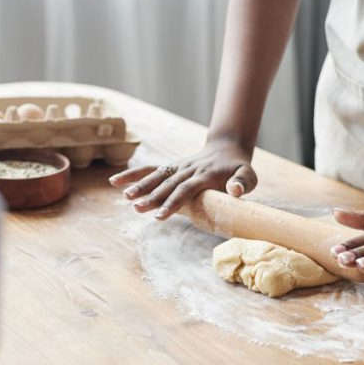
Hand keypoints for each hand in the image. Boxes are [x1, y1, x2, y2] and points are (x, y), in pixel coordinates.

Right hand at [108, 138, 257, 219]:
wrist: (228, 148)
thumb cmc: (239, 168)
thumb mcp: (249, 175)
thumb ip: (243, 182)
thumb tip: (235, 191)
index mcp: (205, 175)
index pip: (187, 190)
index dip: (173, 203)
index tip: (161, 216)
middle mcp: (188, 169)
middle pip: (167, 184)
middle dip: (152, 196)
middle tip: (137, 208)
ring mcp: (178, 166)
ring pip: (156, 175)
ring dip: (139, 185)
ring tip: (124, 197)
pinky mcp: (171, 166)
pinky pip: (150, 170)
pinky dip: (133, 175)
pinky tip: (114, 182)